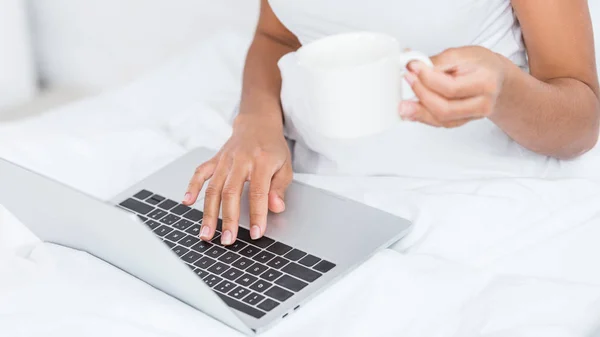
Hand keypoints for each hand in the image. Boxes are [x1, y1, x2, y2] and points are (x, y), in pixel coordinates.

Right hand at [183, 113, 292, 244]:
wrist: (257, 123)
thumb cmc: (272, 148)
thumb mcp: (285, 166)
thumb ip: (280, 188)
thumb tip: (276, 207)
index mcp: (261, 162)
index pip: (258, 192)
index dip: (256, 214)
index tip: (256, 233)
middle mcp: (240, 160)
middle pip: (231, 192)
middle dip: (228, 219)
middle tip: (228, 239)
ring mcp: (225, 159)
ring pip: (213, 187)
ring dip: (208, 213)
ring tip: (206, 234)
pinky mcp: (214, 159)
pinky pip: (200, 173)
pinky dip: (191, 187)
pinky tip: (186, 202)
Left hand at [399, 46, 507, 127]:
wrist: (495, 78)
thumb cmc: (480, 64)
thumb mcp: (462, 54)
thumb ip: (437, 62)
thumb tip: (412, 64)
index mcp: (485, 82)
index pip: (451, 87)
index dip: (427, 79)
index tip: (412, 67)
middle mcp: (483, 103)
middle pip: (445, 108)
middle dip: (421, 95)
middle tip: (407, 80)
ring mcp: (474, 116)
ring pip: (442, 119)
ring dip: (419, 111)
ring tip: (402, 103)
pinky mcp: (463, 122)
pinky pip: (441, 124)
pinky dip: (424, 117)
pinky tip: (411, 112)